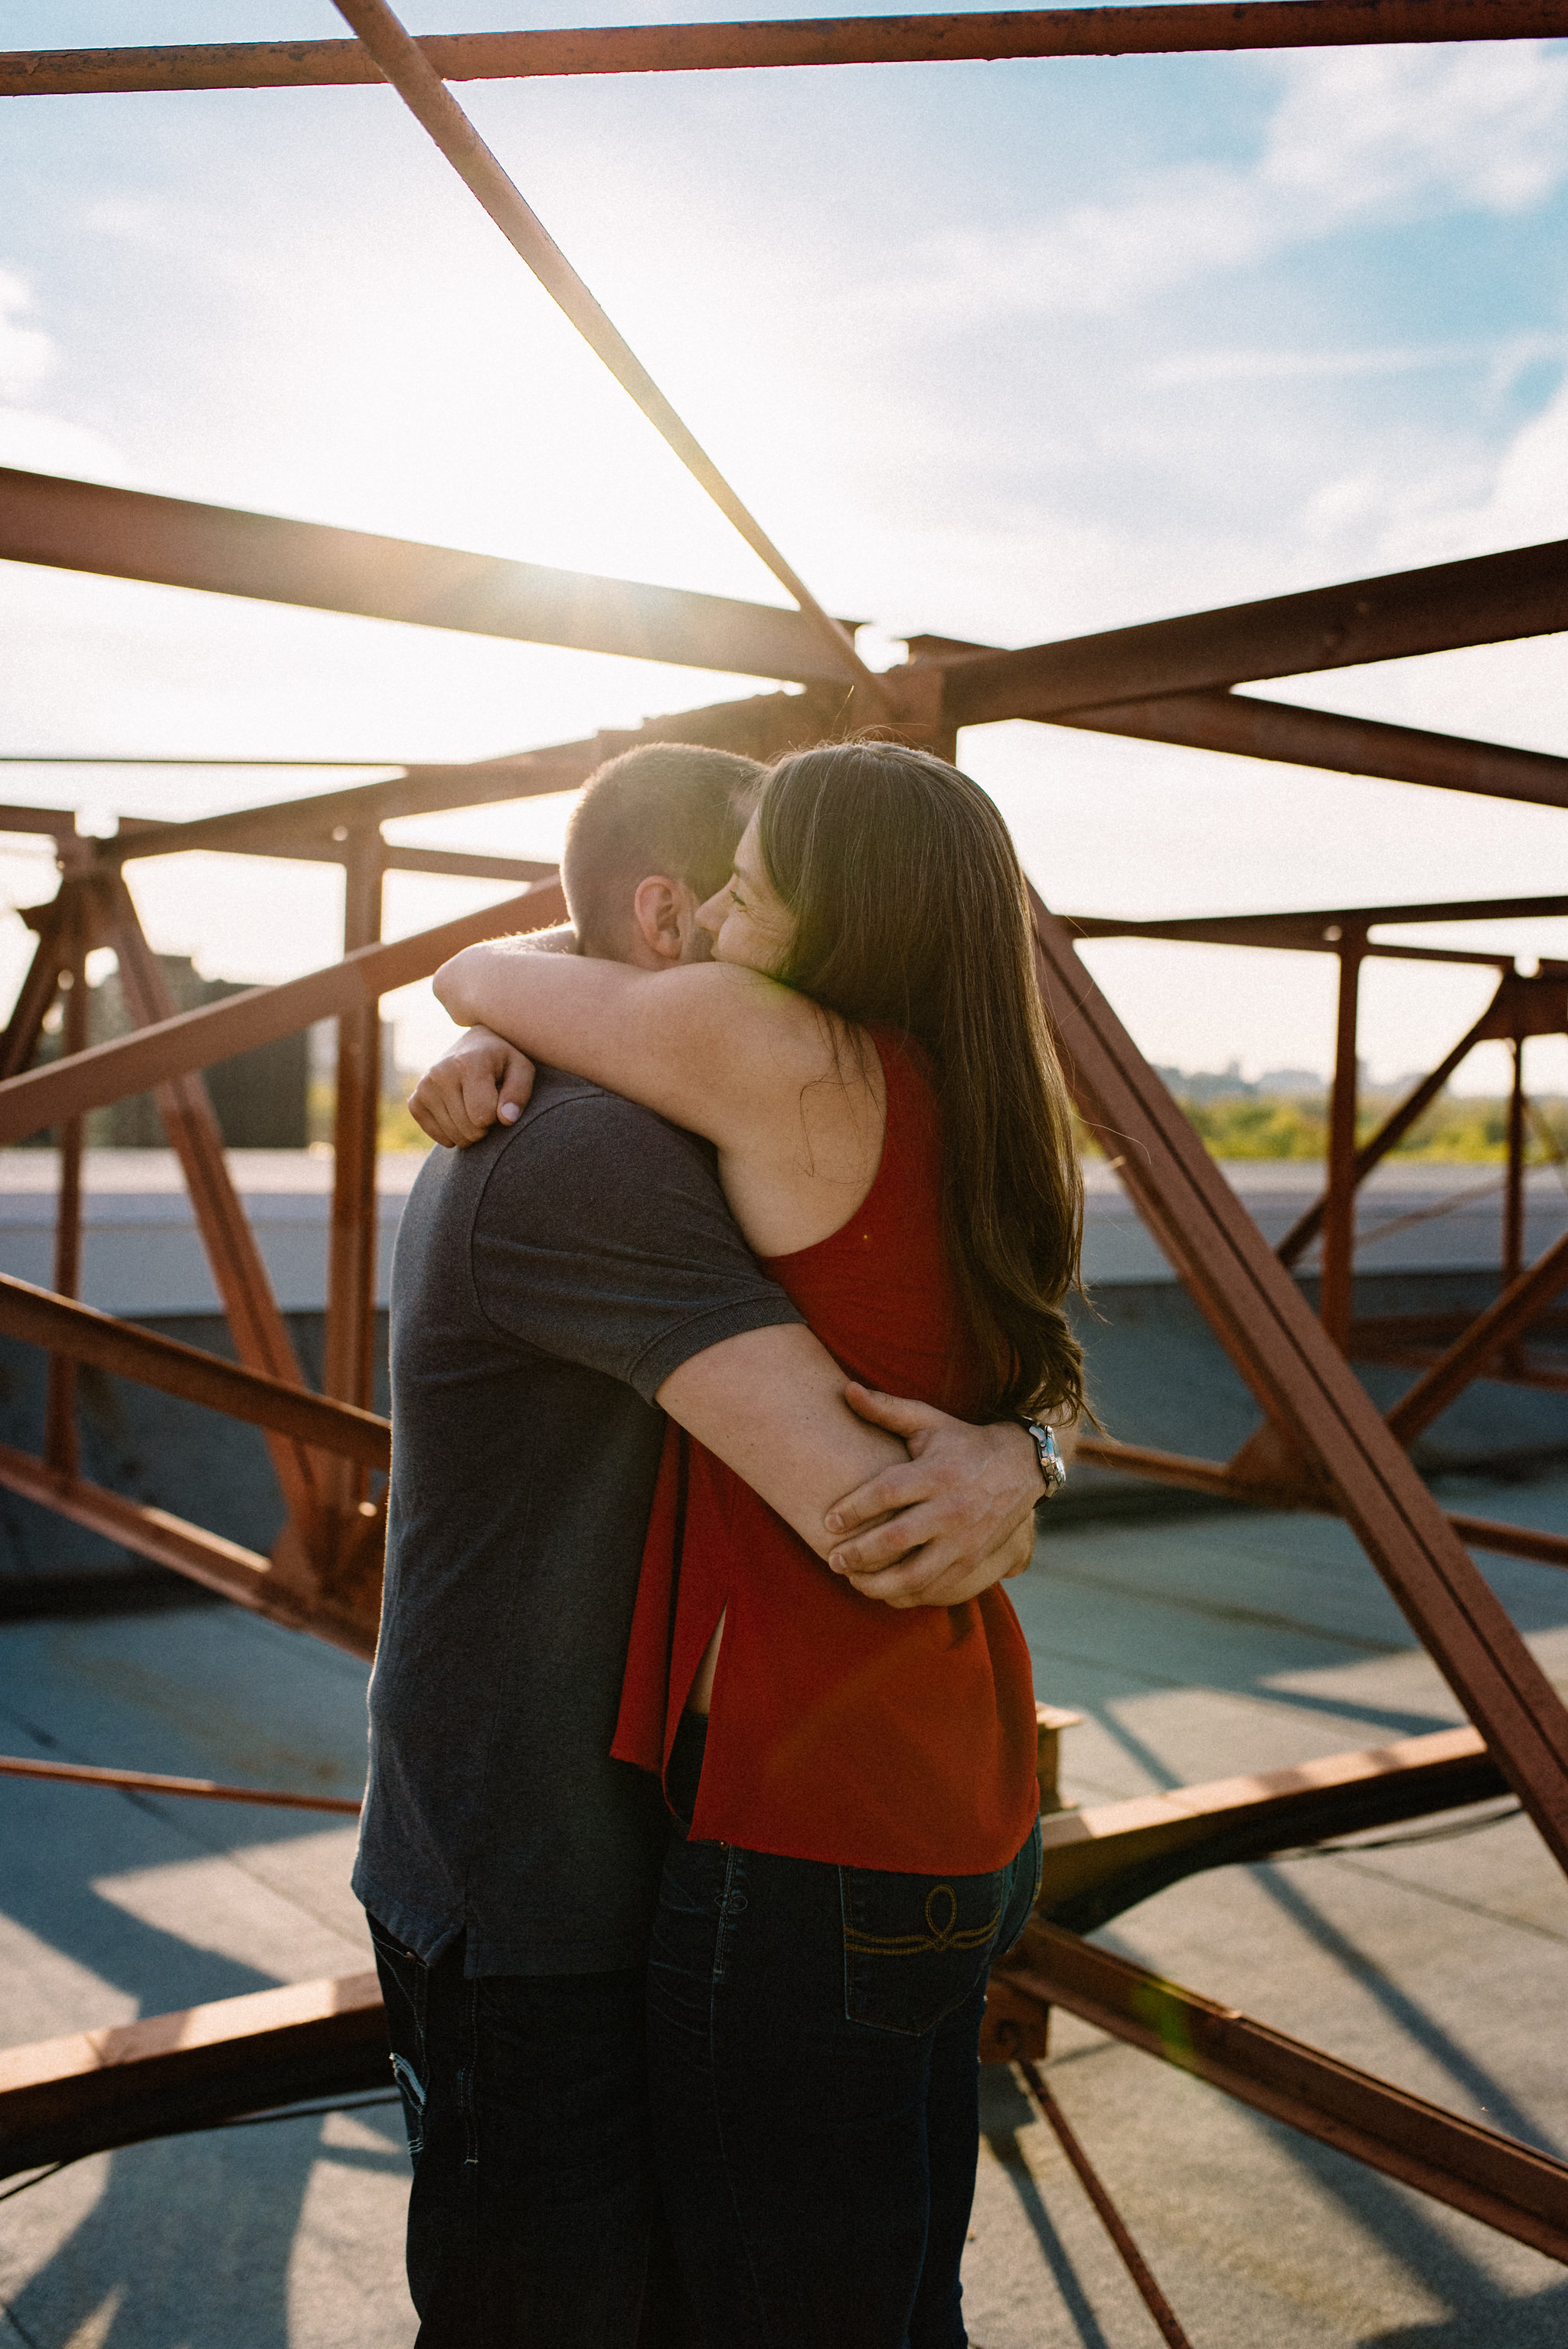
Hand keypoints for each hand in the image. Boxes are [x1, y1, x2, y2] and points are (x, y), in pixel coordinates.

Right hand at [407, 1026, 536, 1147]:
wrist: (474, 1047)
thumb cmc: (503, 1061)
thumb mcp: (521, 1069)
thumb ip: (519, 1092)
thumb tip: (506, 1119)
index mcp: (468, 1062)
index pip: (483, 1115)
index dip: (499, 1116)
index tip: (501, 1100)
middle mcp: (440, 1072)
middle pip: (469, 1129)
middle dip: (486, 1126)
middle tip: (490, 1105)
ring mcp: (424, 1087)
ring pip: (454, 1136)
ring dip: (471, 1131)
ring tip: (475, 1106)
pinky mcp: (415, 1101)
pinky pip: (438, 1136)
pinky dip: (453, 1134)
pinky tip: (460, 1114)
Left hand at [823, 1385, 1044, 1608]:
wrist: (1022, 1466)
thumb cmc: (963, 1442)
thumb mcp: (929, 1422)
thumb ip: (887, 1410)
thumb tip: (846, 1389)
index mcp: (937, 1473)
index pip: (888, 1492)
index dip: (855, 1508)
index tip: (829, 1521)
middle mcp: (952, 1508)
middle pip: (897, 1538)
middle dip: (859, 1554)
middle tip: (833, 1560)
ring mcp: (965, 1539)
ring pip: (915, 1574)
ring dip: (878, 1583)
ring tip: (852, 1580)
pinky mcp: (974, 1560)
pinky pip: (936, 1587)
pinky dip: (907, 1595)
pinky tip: (884, 1591)